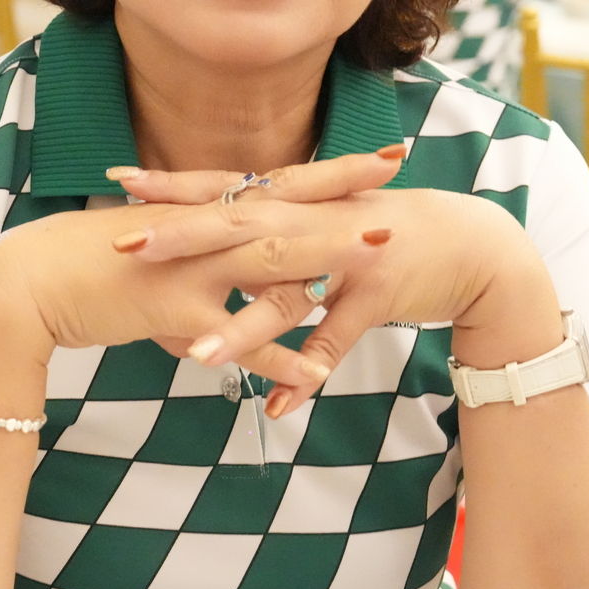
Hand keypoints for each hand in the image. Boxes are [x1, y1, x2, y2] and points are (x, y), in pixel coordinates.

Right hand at [0, 165, 395, 389]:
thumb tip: (226, 258)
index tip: (382, 156)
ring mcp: (189, 268)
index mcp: (201, 214)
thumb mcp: (153, 252)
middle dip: (345, 197)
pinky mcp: (171, 311)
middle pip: (286, 209)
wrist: (30, 283)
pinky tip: (315, 375)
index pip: (279, 184)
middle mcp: (201, 231)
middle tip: (399, 181)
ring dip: (327, 262)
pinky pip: (233, 340)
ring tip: (380, 263)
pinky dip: (275, 358)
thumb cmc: (86, 266)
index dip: (332, 172)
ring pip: (269, 263)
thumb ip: (195, 254)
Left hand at [113, 149, 551, 416]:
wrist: (470, 245)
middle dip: (181, 238)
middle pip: (239, 228)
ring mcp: (345, 257)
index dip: (174, 186)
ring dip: (241, 330)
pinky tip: (276, 408)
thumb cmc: (386, 231)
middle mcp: (313, 221)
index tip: (118, 181)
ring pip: (284, 296)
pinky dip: (305, 376)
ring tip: (194, 359)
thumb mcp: (324, 221)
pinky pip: (334, 343)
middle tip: (126, 247)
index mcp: (296, 201)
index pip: (225, 187)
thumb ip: (272, 228)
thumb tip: (215, 228)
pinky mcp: (377, 295)